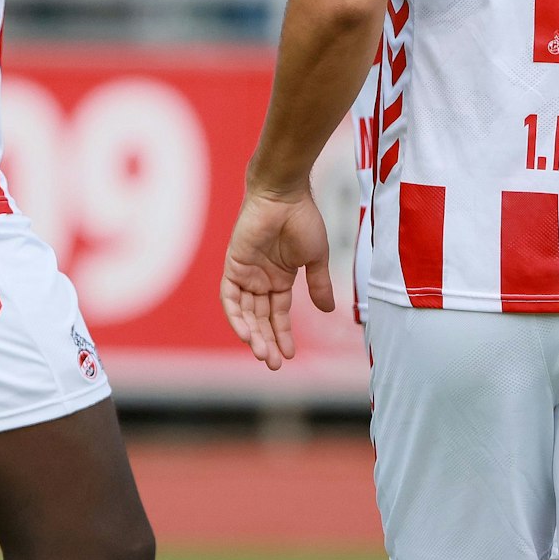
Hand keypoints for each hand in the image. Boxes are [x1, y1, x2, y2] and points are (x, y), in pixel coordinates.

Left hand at [219, 184, 333, 370]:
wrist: (285, 195)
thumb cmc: (303, 220)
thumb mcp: (315, 259)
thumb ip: (318, 285)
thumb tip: (328, 311)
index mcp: (280, 278)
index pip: (278, 314)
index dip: (283, 335)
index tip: (290, 356)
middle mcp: (261, 279)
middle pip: (261, 318)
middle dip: (267, 341)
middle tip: (274, 364)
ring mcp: (246, 273)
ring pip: (245, 312)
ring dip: (253, 334)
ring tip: (264, 355)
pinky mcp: (234, 265)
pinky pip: (230, 296)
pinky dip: (236, 316)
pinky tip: (246, 334)